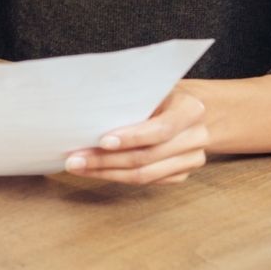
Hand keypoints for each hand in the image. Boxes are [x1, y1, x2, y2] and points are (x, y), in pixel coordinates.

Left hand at [65, 86, 209, 184]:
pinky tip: (96, 170)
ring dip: (107, 172)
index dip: (131, 138)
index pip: (160, 130)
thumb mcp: (152, 88)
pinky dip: (118, 177)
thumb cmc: (163, 94)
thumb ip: (132, 99)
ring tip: (78, 167)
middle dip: (106, 160)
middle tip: (74, 159)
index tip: (102, 141)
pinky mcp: (182, 174)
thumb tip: (88, 111)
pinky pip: (148, 182)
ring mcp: (192, 159)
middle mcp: (196, 137)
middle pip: (147, 157)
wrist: (195, 109)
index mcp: (191, 110)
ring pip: (145, 175)